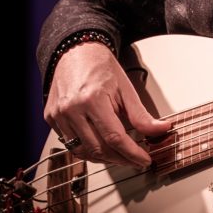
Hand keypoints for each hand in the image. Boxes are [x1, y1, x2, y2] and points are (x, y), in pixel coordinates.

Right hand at [44, 42, 171, 167]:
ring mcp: (58, 115)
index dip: (132, 153)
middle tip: (135, 160)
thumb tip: (161, 130)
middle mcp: (71, 109)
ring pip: (82, 152)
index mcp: (92, 99)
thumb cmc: (101, 67)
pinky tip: (100, 146)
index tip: (144, 160)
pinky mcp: (51, 118)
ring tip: (120, 155)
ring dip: (104, 158)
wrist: (76, 52)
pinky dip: (87, 150)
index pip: (115, 138)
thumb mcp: (125, 89)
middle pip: (98, 149)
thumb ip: (141, 115)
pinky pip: (70, 144)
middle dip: (120, 159)